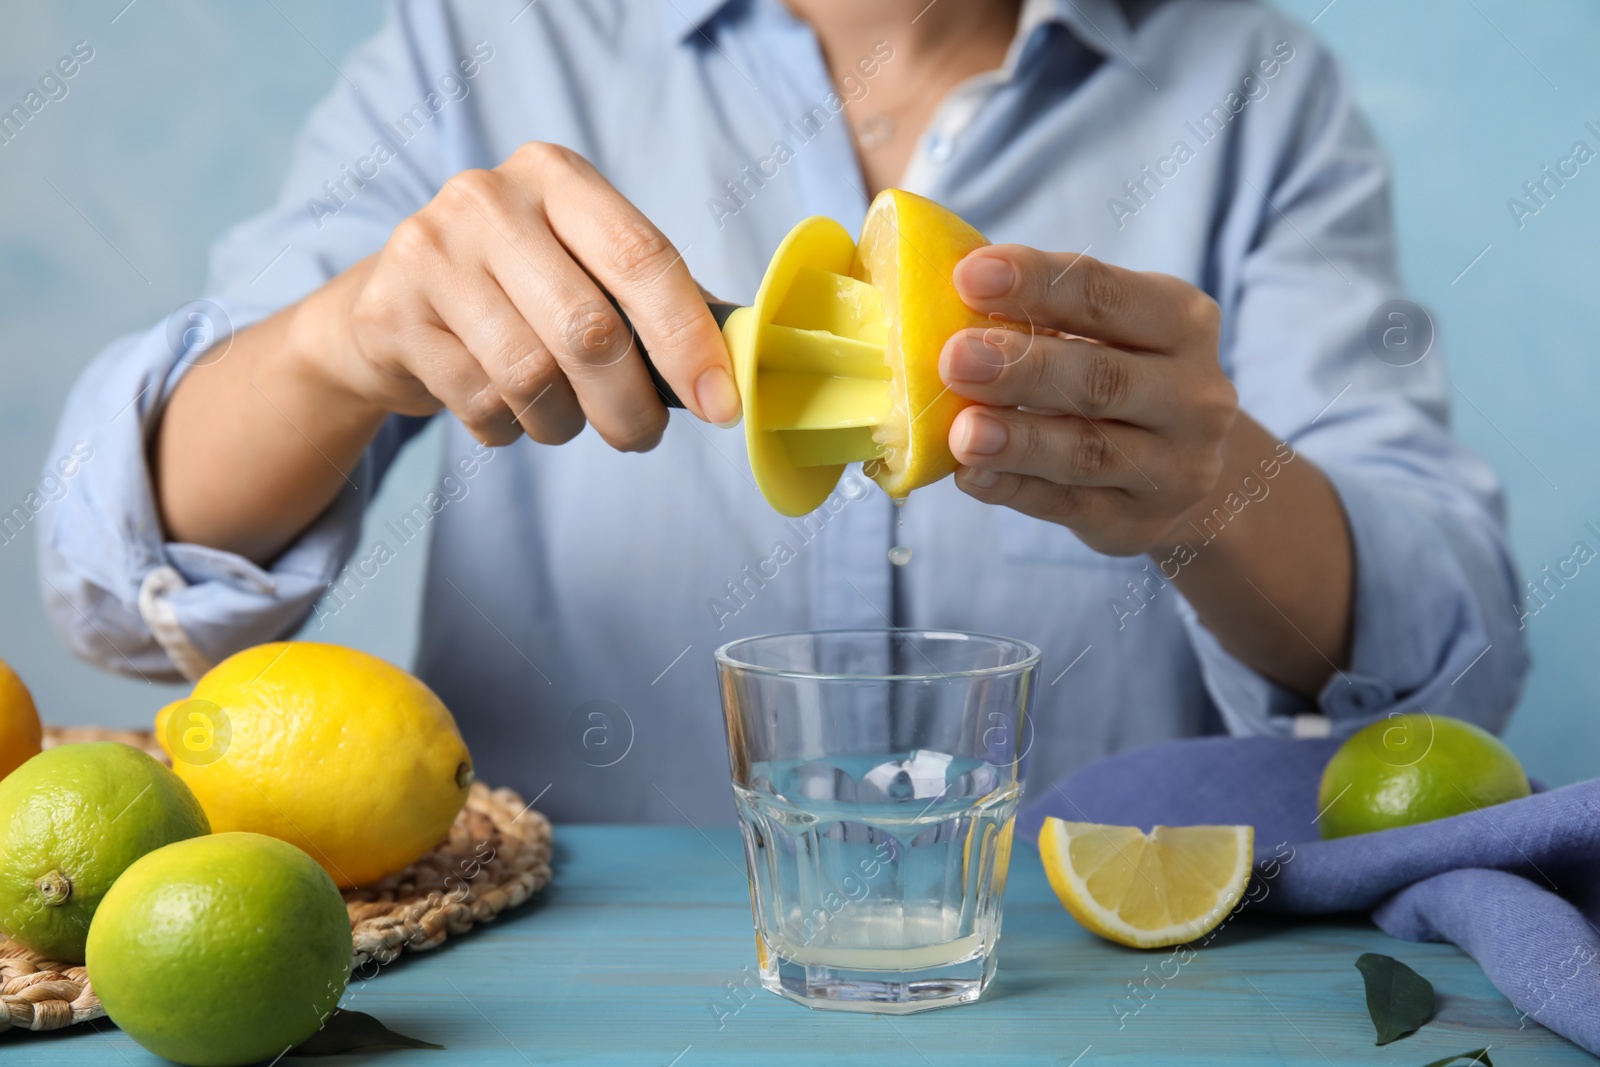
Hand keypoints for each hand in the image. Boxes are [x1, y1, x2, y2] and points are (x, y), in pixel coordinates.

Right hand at [296, 142, 740, 450]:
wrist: (389, 307)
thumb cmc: (516, 290)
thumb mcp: (583, 268)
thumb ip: (657, 300)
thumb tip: (744, 356)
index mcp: (557, 175)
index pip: (642, 258)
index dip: (689, 341)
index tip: (722, 404)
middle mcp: (488, 199)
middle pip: (590, 331)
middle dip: (630, 406)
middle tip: (643, 436)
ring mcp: (430, 253)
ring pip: (532, 378)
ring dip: (563, 423)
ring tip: (562, 419)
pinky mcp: (392, 315)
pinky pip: (480, 403)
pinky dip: (507, 428)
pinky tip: (502, 409)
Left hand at [939, 246, 1236, 555]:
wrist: (1184, 469)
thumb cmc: (1119, 372)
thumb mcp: (1105, 332)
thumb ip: (1041, 315)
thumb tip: (943, 294)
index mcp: (1182, 322)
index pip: (1107, 296)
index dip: (1038, 283)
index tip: (969, 276)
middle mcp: (1192, 395)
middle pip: (1103, 379)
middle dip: (1024, 368)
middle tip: (955, 358)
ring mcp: (1172, 466)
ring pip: (1088, 451)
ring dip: (1020, 440)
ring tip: (962, 431)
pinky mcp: (1136, 522)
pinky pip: (1067, 505)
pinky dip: (1014, 489)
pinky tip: (970, 475)